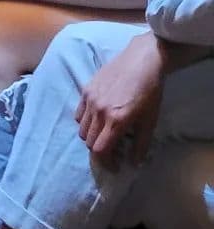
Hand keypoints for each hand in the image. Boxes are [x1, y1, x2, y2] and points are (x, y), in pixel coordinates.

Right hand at [76, 31, 163, 167]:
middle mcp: (99, 112)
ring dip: (92, 138)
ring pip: (82, 129)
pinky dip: (85, 123)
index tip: (116, 167)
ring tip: (105, 137)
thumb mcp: (150, 120)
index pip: (100, 150)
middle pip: (89, 142)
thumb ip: (141, 144)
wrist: (141, 61)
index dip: (107, 163)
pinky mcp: (85, 90)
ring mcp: (89, 100)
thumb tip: (134, 162)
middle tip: (113, 154)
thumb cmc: (150, 91)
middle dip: (100, 152)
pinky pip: (78, 114)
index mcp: (116, 120)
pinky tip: (97, 121)